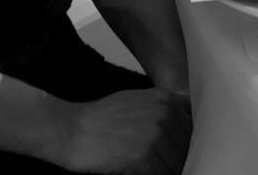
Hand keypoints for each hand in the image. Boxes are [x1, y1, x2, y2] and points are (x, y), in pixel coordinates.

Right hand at [57, 88, 191, 173]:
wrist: (74, 131)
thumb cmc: (102, 119)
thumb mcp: (137, 101)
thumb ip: (164, 110)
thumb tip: (187, 125)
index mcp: (165, 99)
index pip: (194, 128)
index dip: (185, 142)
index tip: (175, 147)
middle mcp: (165, 114)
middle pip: (189, 148)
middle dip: (177, 158)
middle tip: (155, 158)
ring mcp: (157, 135)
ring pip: (179, 165)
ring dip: (167, 169)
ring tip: (146, 164)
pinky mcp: (148, 158)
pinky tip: (139, 169)